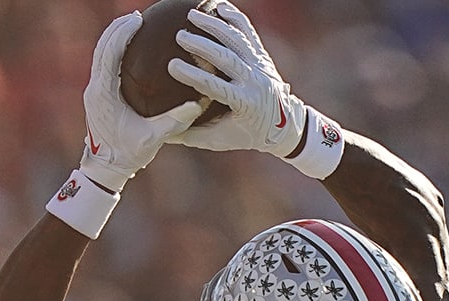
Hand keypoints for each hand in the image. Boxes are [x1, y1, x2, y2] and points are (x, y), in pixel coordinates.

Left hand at [81, 12, 200, 192]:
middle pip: (102, 47)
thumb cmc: (126, 156)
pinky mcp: (97, 94)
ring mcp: (94, 90)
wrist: (104, 170)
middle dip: (118, 28)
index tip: (137, 19)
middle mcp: (94, 88)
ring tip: (133, 23)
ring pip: (100, 53)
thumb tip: (197, 104)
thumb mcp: (152, 139)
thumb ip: (173, 121)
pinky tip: (130, 47)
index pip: (109, 54)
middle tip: (137, 15)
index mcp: (103, 94)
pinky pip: (104, 64)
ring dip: (115, 37)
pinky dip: (115, 51)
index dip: (122, 34)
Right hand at [164, 2, 308, 157]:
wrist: (286, 125)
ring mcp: (260, 65)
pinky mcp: (261, 55)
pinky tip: (218, 6)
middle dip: (202, 45)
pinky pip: (248, 31)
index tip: (173, 66)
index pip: (216, 87)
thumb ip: (192, 135)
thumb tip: (161, 132)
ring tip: (192, 14)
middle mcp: (255, 81)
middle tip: (180, 36)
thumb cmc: (248, 135)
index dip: (194, 76)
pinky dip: (234, 17)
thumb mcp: (221, 140)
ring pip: (237, 39)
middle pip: (226, 58)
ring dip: (214, 25)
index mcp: (246, 103)